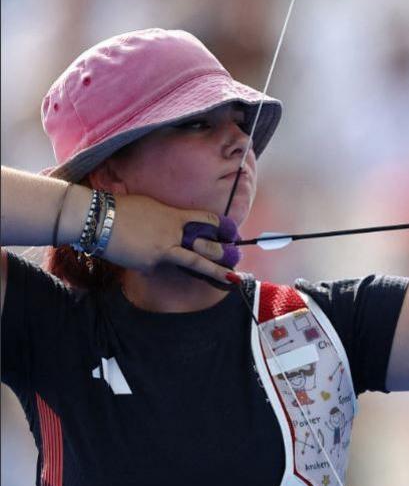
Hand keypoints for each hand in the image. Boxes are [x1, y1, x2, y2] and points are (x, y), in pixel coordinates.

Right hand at [99, 193, 237, 282]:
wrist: (94, 219)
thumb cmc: (119, 209)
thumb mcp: (150, 206)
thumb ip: (167, 218)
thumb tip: (175, 227)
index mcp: (174, 216)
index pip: (205, 219)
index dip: (220, 225)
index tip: (230, 232)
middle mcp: (173, 234)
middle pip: (206, 246)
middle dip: (222, 255)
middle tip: (236, 261)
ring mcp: (162, 251)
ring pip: (191, 262)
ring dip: (213, 271)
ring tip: (231, 279)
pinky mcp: (148, 264)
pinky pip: (155, 266)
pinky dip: (150, 263)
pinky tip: (133, 253)